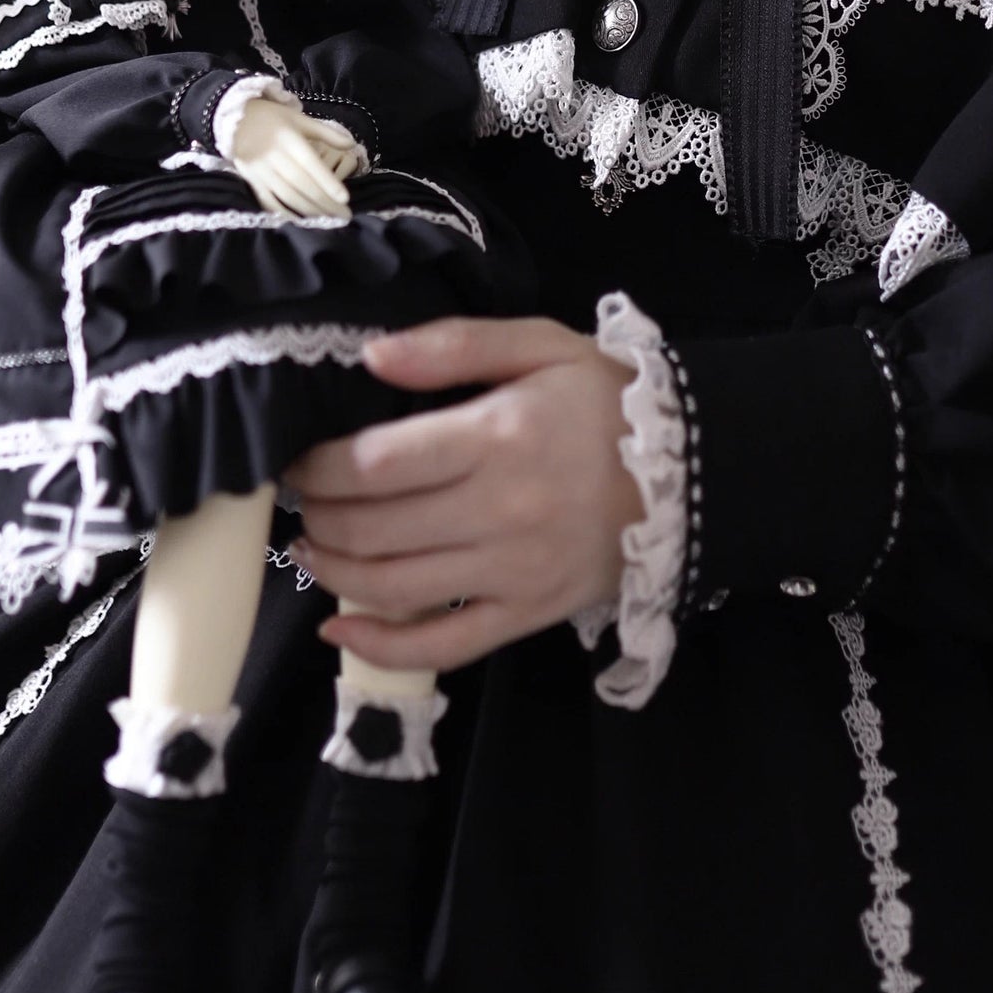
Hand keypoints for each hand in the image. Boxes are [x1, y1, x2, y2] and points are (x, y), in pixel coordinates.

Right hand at [230, 96, 366, 219]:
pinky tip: (300, 221)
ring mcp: (260, 170)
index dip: (328, 182)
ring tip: (328, 220)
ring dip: (309, 211)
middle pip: (302, 184)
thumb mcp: (299, 119)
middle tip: (344, 216)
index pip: (311, 164)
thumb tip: (351, 144)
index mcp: (288, 138)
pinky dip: (284, 213)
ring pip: (287, 195)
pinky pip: (268, 201)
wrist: (234, 119)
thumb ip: (326, 132)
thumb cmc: (272, 118)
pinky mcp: (251, 180)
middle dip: (324, 202)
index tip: (345, 198)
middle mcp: (274, 155)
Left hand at [285, 316, 640, 671]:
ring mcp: (515, 571)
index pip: (374, 464)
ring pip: (395, 588)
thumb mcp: (540, 346)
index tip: (295, 460)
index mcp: (498, 437)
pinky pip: (444, 646)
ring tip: (310, 547)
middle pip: (374, 528)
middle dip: (319, 515)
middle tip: (301, 499)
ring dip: (334, 571)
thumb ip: (453, 345)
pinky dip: (382, 647)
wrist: (697, 468)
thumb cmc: (608, 399)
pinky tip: (341, 629)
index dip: (316, 468)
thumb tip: (371, 357)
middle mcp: (500, 512)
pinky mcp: (530, 613)